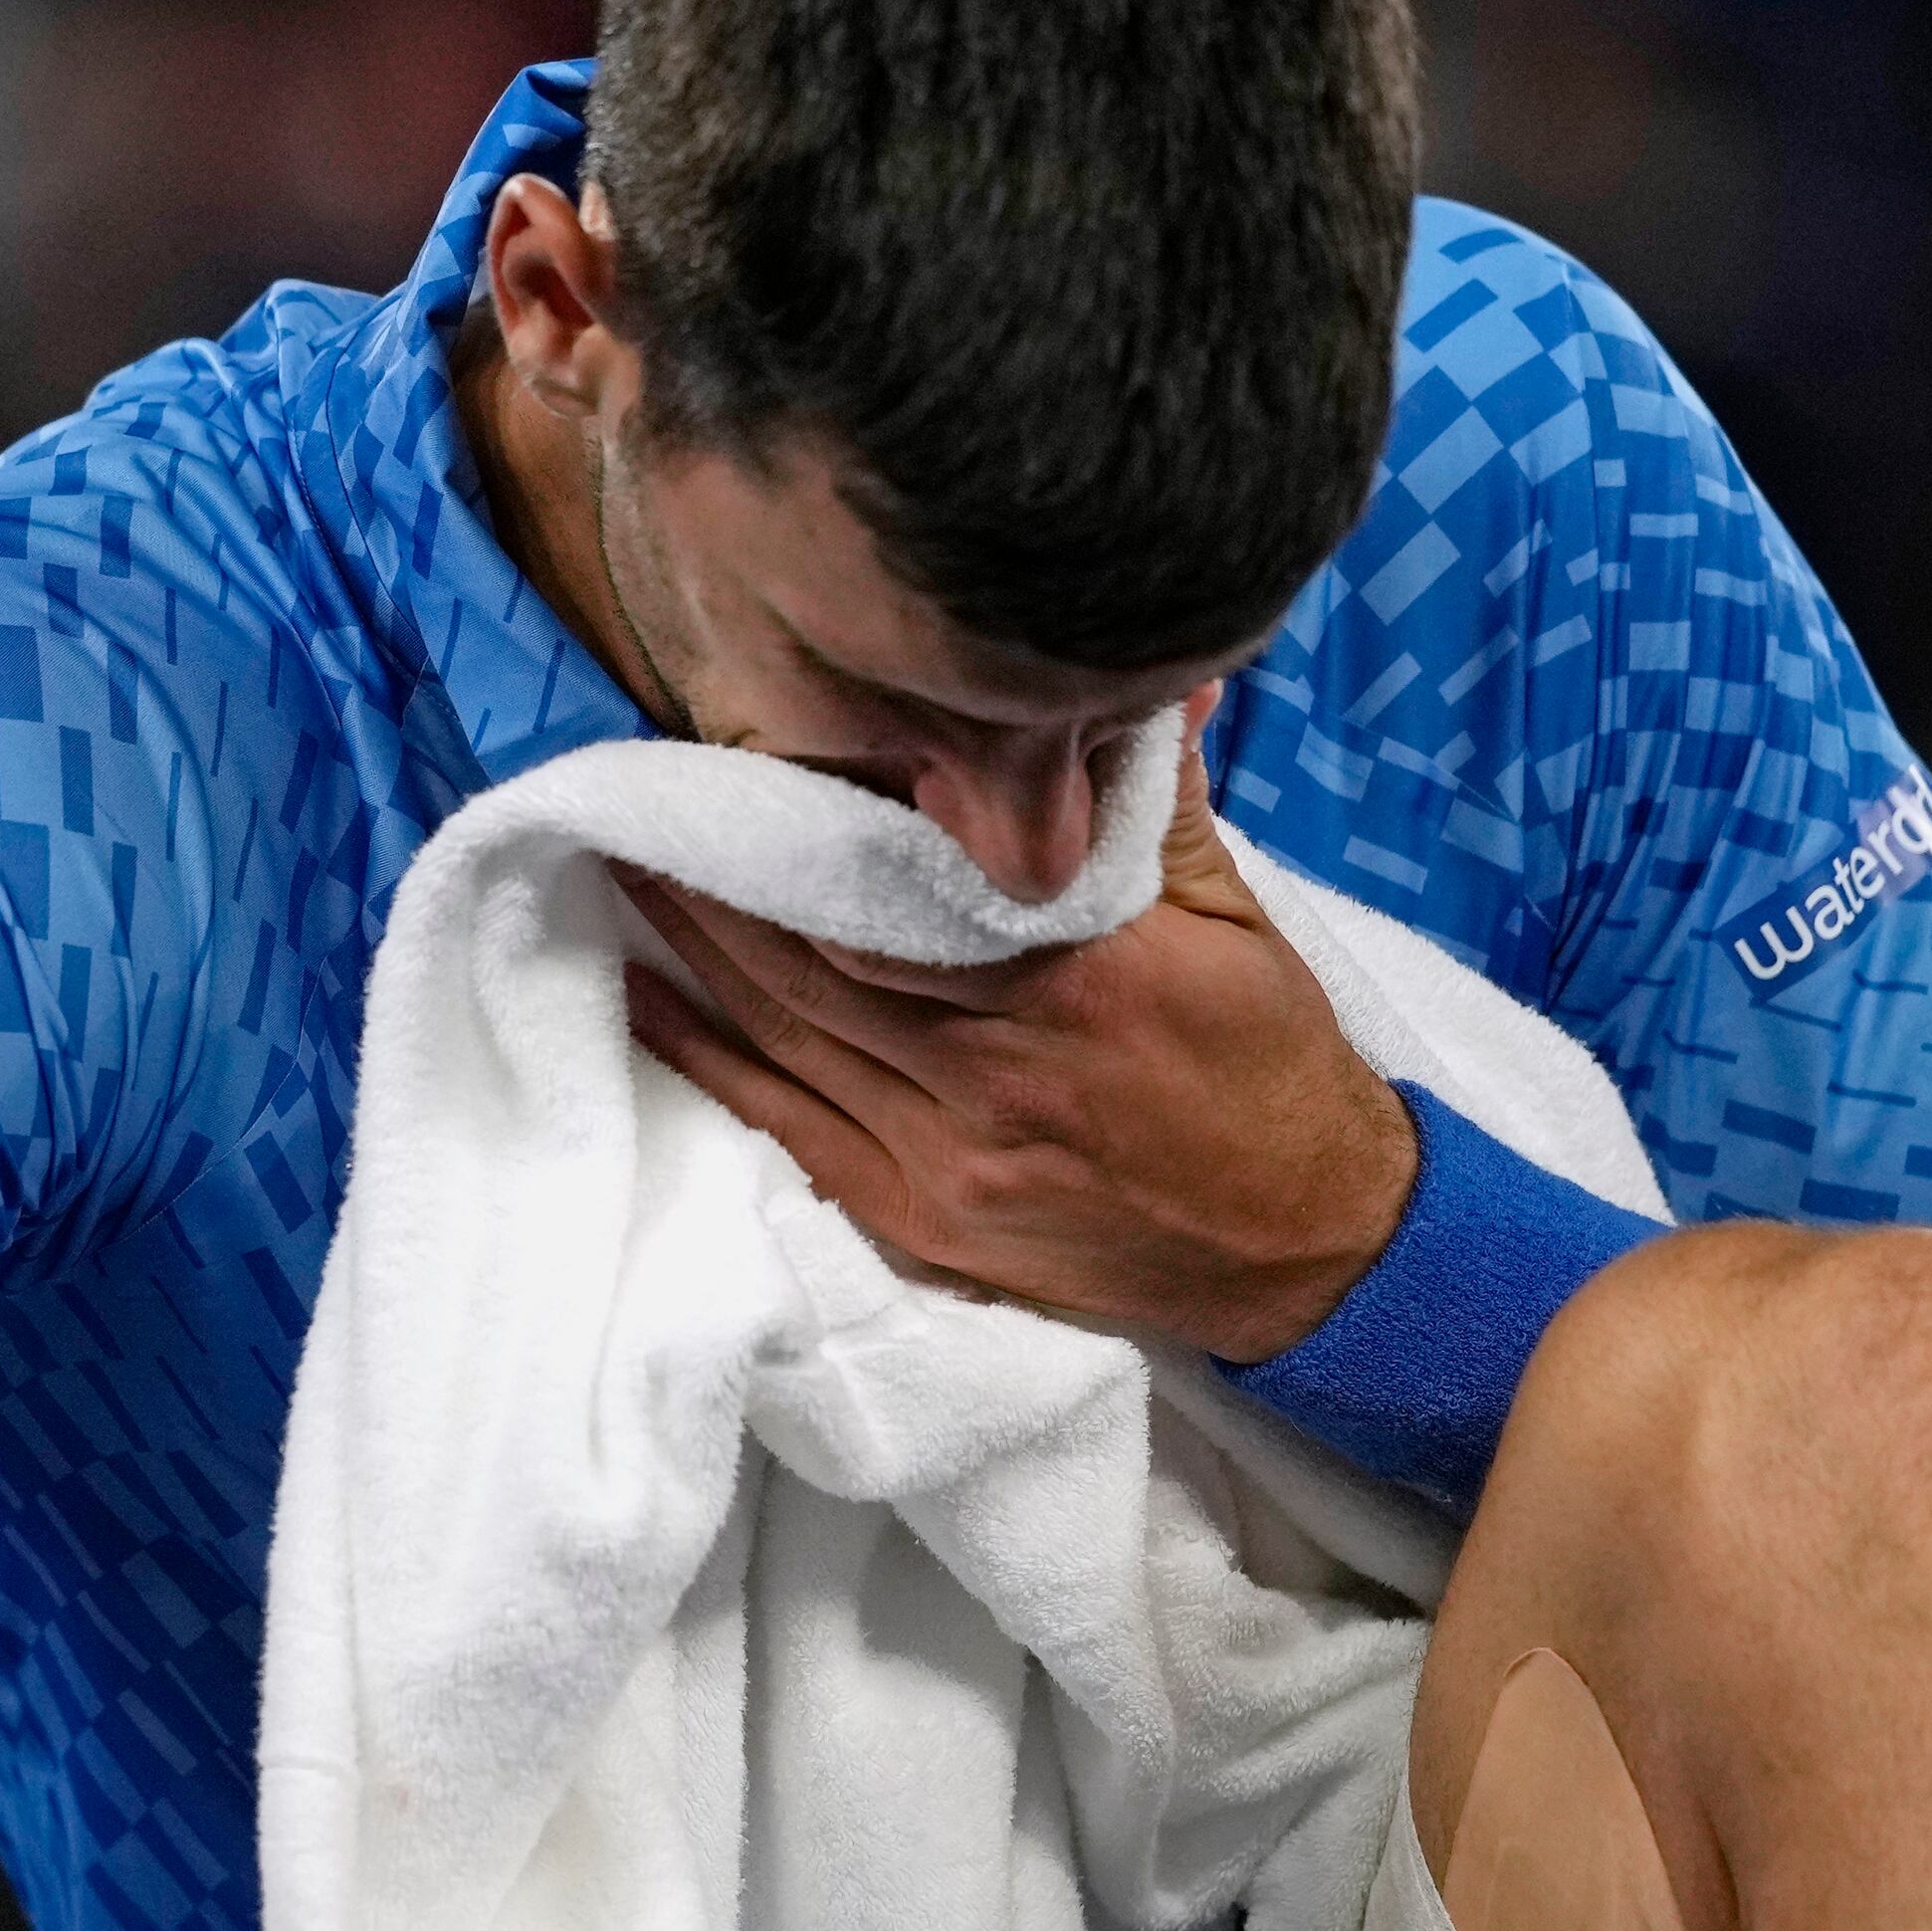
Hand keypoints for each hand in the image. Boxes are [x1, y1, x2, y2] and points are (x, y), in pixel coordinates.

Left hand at [617, 735, 1420, 1361]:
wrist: (1304, 1248)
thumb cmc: (1271, 1072)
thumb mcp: (1237, 920)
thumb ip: (1159, 804)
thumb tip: (1129, 682)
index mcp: (1079, 978)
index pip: (902, 882)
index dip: (807, 815)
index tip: (745, 741)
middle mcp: (999, 1068)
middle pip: (818, 951)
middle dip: (725, 867)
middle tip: (647, 785)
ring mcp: (951, 1154)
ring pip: (788, 1032)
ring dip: (695, 947)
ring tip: (627, 860)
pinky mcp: (925, 1221)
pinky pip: (788, 1129)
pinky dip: (707, 1060)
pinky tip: (644, 996)